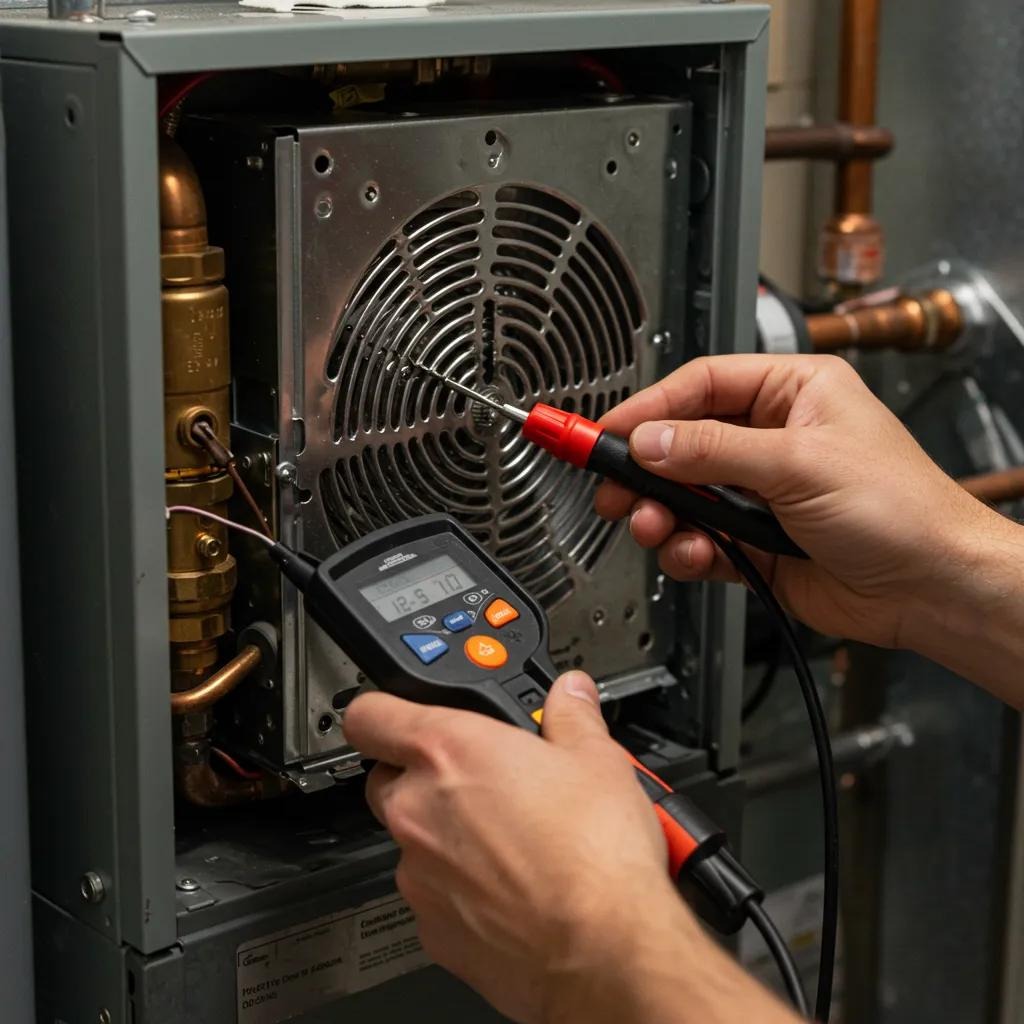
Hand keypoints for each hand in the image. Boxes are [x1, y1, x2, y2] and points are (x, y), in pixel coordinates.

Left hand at [343, 672, 698, 1023]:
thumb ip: (571, 715)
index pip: (370, 715)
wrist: (605, 952)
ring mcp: (419, 875)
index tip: (399, 713)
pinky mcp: (432, 928)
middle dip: (425, 776)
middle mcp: (418, 811)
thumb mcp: (598, 759)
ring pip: (413, 840)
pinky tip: (512, 886)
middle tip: (482, 779)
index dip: (382, 709)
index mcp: (448, 753)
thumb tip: (569, 694)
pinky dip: (461, 888)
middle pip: (388, 779)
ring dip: (448, 835)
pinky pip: (433, 894)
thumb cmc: (595, 857)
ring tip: (512, 839)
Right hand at [595, 353, 993, 651]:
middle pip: (682, 443)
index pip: (701, 386)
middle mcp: (773, 438)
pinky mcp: (754, 540)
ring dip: (663, 515)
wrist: (930, 589)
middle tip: (612, 490)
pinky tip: (695, 554)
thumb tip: (651, 440)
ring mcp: (762, 492)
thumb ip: (713, 451)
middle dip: (646, 470)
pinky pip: (700, 538)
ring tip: (654, 527)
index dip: (649, 407)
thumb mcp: (798, 463)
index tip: (606, 431)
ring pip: (684, 496)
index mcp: (793, 393)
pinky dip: (687, 549)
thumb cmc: (901, 510)